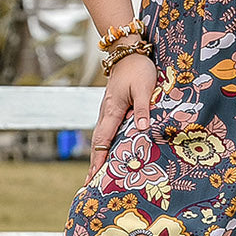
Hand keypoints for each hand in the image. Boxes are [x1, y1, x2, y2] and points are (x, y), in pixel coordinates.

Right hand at [84, 53, 157, 182]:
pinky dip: (105, 144)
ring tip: (97, 173)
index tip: (94, 176)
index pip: (103, 140)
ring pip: (101, 137)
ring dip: (98, 155)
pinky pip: (107, 130)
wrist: (128, 52)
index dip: (99, 159)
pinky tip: (108, 152)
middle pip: (98, 142)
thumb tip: (142, 131)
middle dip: (94, 163)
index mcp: (113, 110)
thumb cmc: (138, 69)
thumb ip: (144, 109)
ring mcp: (108, 110)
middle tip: (90, 183)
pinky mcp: (113, 108)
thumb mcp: (144, 88)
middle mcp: (106, 113)